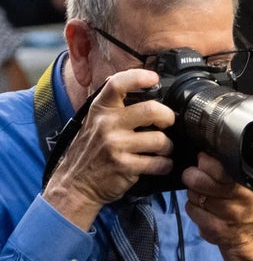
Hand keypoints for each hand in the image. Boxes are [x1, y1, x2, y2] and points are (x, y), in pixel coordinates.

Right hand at [42, 68, 174, 230]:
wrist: (75, 183)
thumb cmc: (91, 151)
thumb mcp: (94, 122)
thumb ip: (114, 108)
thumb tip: (144, 92)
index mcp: (100, 109)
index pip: (117, 84)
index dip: (138, 77)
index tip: (154, 79)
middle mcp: (107, 124)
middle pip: (152, 110)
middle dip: (168, 117)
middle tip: (167, 123)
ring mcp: (116, 145)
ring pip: (160, 140)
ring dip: (167, 147)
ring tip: (162, 149)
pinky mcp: (125, 166)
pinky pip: (158, 163)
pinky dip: (165, 165)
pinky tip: (160, 165)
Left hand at [183, 152, 252, 260]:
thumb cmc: (247, 207)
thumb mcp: (245, 185)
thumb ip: (226, 170)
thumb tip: (201, 157)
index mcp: (248, 182)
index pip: (216, 164)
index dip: (204, 163)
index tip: (203, 163)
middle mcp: (240, 197)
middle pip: (197, 178)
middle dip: (193, 178)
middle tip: (197, 180)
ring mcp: (228, 214)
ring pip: (192, 194)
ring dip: (194, 196)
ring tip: (207, 199)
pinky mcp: (216, 228)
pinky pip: (193, 211)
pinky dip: (195, 211)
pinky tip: (206, 212)